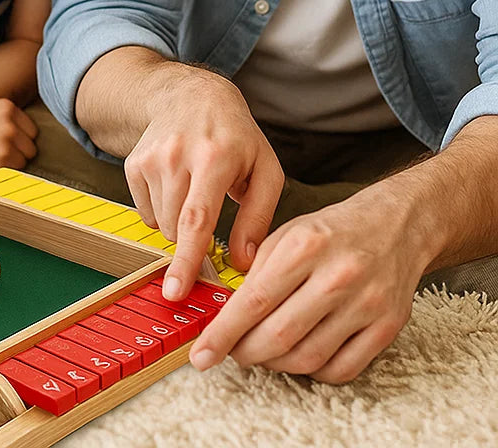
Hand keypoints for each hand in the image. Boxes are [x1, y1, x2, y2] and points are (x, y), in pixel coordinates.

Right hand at [0, 98, 38, 170]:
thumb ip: (10, 121)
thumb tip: (35, 140)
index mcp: (6, 107)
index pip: (31, 131)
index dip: (16, 140)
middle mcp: (8, 124)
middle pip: (31, 148)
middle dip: (16, 153)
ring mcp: (5, 144)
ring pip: (23, 163)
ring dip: (10, 166)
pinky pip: (13, 175)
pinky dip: (2, 175)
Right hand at [123, 69, 282, 298]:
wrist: (193, 95)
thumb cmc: (236, 138)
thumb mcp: (265, 171)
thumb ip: (259, 219)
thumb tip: (244, 265)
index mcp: (216, 158)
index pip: (197, 217)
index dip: (186, 259)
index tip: (175, 292)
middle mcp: (178, 155)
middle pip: (177, 228)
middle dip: (195, 240)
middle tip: (212, 218)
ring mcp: (151, 158)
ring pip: (161, 224)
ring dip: (180, 224)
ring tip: (196, 193)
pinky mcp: (134, 163)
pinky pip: (146, 213)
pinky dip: (163, 211)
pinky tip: (177, 185)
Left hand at [190, 187, 420, 381]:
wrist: (396, 226)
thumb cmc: (332, 231)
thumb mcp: (286, 234)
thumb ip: (256, 272)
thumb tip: (225, 314)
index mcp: (304, 246)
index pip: (254, 300)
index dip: (223, 332)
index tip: (202, 353)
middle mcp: (337, 276)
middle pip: (279, 335)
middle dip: (246, 352)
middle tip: (231, 353)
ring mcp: (366, 304)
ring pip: (308, 358)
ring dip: (275, 364)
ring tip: (262, 353)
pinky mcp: (387, 327)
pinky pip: (341, 369)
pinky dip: (313, 372)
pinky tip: (299, 357)